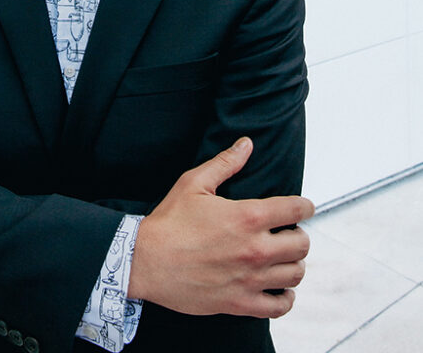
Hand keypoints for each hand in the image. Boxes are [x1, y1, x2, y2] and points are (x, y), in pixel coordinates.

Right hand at [127, 137, 313, 318]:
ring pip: (296, 275)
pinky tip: (278, 288)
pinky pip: (280, 306)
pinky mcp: (240, 303)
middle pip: (302, 245)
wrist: (145, 261)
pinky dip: (285, 298)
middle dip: (299, 236)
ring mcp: (249, 279)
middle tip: (287, 234)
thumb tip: (246, 144)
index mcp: (247, 216)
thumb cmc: (169, 221)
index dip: (305, 207)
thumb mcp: (194, 183)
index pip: (296, 210)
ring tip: (283, 259)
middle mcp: (255, 248)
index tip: (303, 208)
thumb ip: (225, 163)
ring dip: (294, 265)